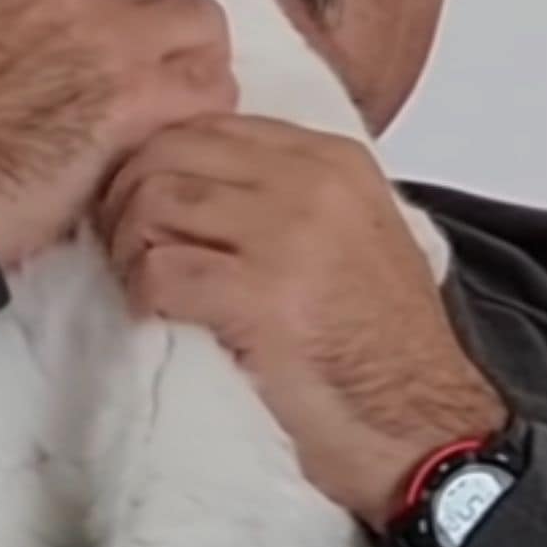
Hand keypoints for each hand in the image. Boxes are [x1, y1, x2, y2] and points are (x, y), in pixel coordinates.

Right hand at [0, 0, 234, 268]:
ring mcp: (110, 36)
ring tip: (176, 115)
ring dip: (198, 72)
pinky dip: (203, 118)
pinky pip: (212, 91)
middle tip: (163, 82)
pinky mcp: (139, 95)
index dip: (126, 16)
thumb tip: (58, 41)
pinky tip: (175, 145)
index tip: (121, 52)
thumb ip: (14, 22)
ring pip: (203, 28)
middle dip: (173, 35)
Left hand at [96, 117, 507, 526]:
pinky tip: (157, 315)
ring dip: (129, 245)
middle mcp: (313, 182)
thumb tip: (200, 177)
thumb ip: (293, 192)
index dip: (159, 159)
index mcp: (335, 159)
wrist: (421, 425)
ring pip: (155, 200)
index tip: (147, 204)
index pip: (210, 122)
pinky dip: (141, 293)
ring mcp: (288, 236)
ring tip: (140, 281)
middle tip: (124, 245)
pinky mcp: (262, 299)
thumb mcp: (358, 232)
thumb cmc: (383, 345)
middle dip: (127, 196)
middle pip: (171, 151)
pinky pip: (160, 269)